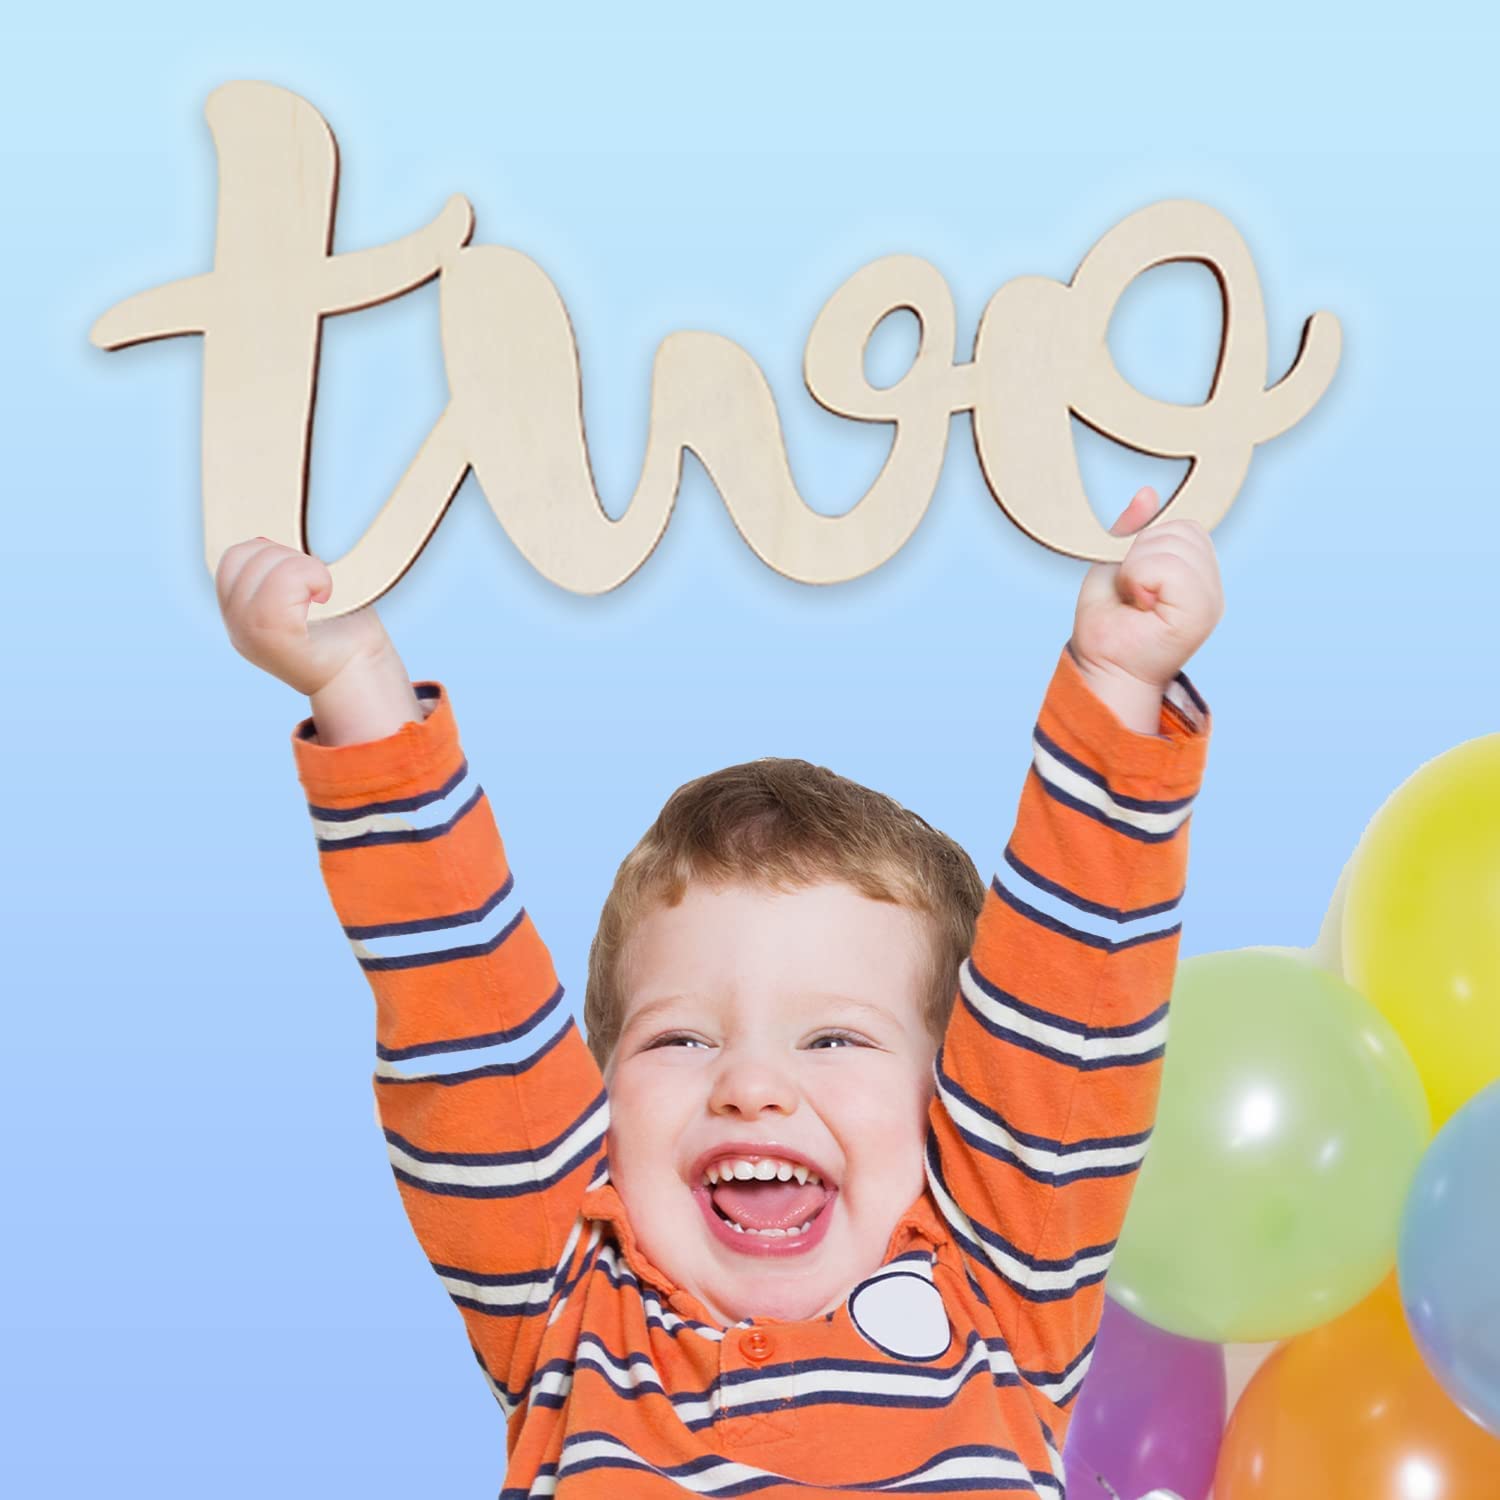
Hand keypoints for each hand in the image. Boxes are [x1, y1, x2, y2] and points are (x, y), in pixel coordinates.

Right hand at [216, 540, 421, 744]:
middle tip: (315, 586)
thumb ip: (277, 572)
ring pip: (268, 562)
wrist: (361, 673)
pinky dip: (312, 576)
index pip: (234, 558)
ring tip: (321, 593)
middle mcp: (236, 626)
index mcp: (239, 615)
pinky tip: (324, 595)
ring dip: (305, 567)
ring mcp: (250, 634)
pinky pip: (285, 580)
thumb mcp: (301, 597)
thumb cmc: (342, 629)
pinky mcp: (275, 637)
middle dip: (289, 557)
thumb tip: (271, 538)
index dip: (269, 552)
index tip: (299, 575)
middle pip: (248, 555)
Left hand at [1069, 487, 1223, 731]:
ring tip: (1135, 598)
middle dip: (1141, 552)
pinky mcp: (1200, 614)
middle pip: (1184, 529)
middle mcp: (1211, 586)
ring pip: (1175, 545)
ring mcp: (1210, 601)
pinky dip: (1141, 577)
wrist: (1101, 669)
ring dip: (1138, 567)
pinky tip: (1139, 602)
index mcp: (1197, 574)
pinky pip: (1170, 567)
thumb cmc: (1107, 624)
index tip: (1132, 578)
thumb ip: (1133, 531)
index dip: (1148, 541)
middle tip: (1132, 590)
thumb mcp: (1114, 565)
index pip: (1185, 526)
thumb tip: (1147, 492)